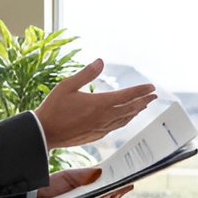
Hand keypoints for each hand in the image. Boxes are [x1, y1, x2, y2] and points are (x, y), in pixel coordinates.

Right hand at [35, 59, 155, 148]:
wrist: (43, 133)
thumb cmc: (53, 108)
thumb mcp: (67, 85)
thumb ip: (86, 73)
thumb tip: (100, 61)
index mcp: (99, 103)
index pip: (127, 96)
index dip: (141, 91)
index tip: (151, 87)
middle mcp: (104, 117)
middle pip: (130, 108)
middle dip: (143, 101)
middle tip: (153, 96)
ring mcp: (101, 128)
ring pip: (125, 119)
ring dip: (135, 111)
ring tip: (143, 105)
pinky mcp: (96, 135)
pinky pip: (116, 127)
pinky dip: (125, 121)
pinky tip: (125, 119)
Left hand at [42, 166, 133, 197]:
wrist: (33, 194)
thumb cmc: (55, 185)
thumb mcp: (74, 176)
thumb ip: (89, 175)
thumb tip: (104, 172)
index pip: (110, 197)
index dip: (120, 191)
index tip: (129, 183)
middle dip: (114, 196)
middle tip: (121, 186)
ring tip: (106, 193)